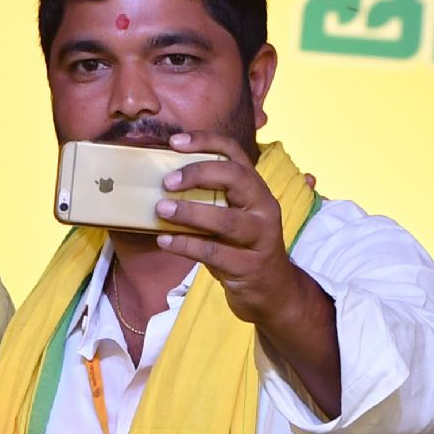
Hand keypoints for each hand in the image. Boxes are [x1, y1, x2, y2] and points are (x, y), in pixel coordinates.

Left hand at [154, 131, 298, 329]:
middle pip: (235, 178)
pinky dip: (186, 245)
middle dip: (199, 174)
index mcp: (257, 190)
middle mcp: (263, 208)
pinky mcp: (249, 266)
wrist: (272, 292)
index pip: (235, 154)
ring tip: (160, 209)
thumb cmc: (242, 250)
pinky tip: (164, 241)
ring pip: (226, 220)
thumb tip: (163, 186)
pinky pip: (214, 252)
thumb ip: (210, 201)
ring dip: (190, 212)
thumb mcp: (232, 219)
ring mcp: (260, 238)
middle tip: (167, 181)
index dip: (206, 142)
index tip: (175, 142)